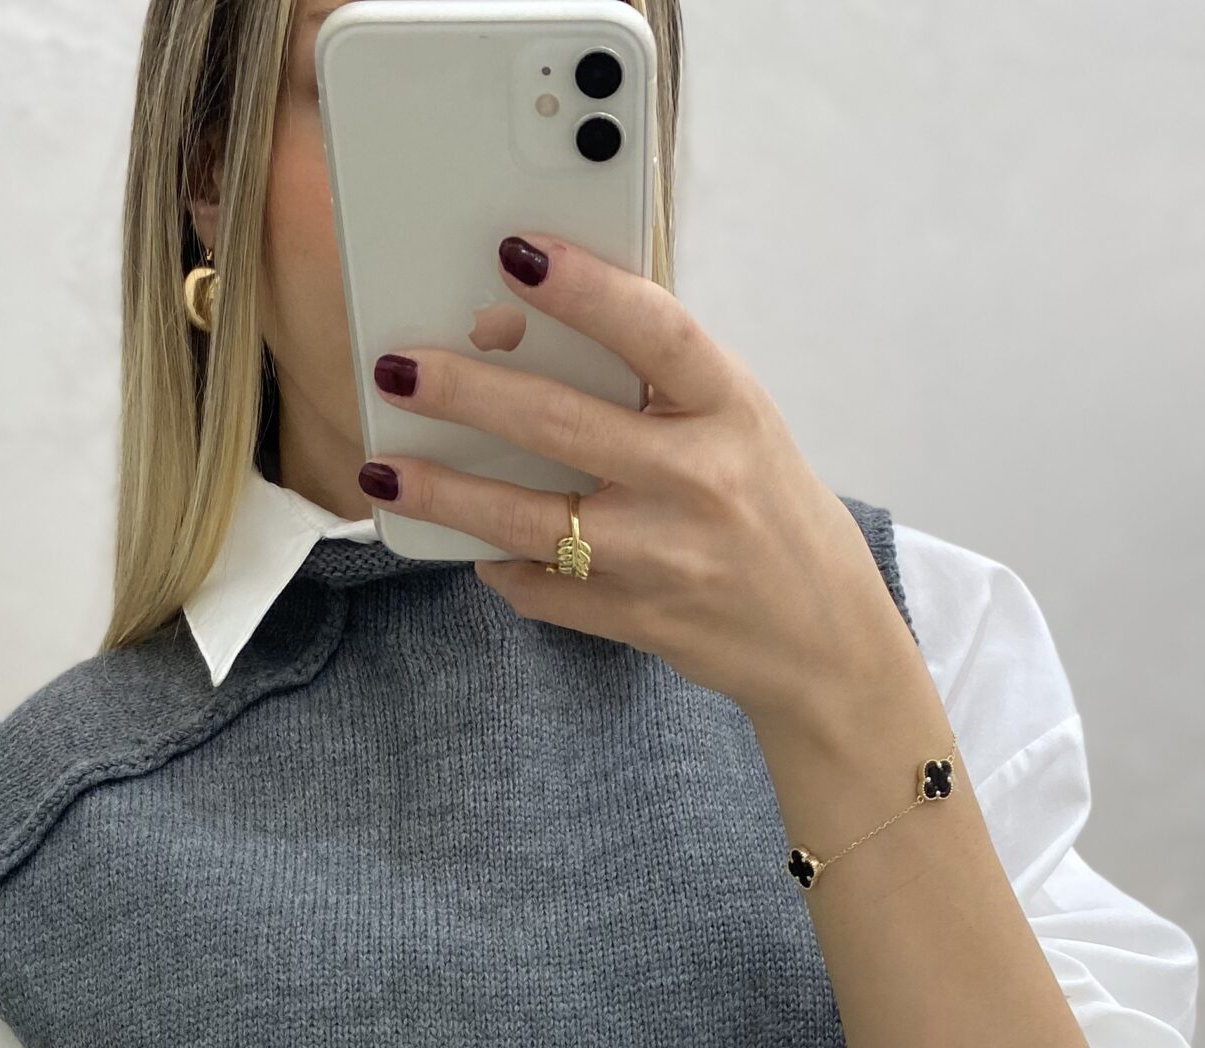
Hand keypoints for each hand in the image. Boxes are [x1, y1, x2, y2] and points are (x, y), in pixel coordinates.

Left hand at [358, 232, 931, 744]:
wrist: (820, 638)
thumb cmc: (767, 509)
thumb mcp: (737, 424)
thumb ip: (659, 383)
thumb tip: (531, 332)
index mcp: (731, 410)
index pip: (654, 331)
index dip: (584, 288)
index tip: (514, 252)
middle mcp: (698, 481)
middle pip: (562, 425)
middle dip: (466, 392)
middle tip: (398, 368)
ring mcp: (662, 558)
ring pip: (530, 521)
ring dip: (445, 494)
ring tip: (384, 471)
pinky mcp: (635, 619)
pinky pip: (541, 588)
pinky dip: (499, 565)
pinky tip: (471, 545)